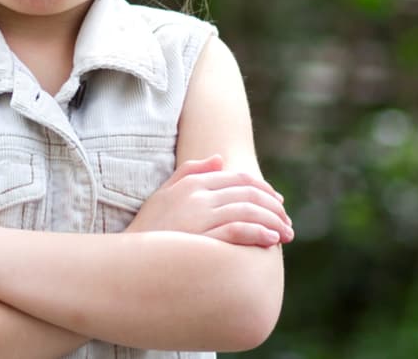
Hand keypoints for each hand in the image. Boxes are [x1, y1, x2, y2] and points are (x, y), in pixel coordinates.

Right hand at [126, 155, 293, 246]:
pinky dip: (259, 233)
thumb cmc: (149, 228)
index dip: (264, 190)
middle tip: (288, 221)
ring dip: (273, 222)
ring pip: (249, 211)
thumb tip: (219, 158)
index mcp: (192, 183)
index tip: (278, 203)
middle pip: (249, 193)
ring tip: (286, 234)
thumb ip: (190, 172)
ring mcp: (200, 216)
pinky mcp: (203, 238)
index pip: (239, 179)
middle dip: (274, 207)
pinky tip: (271, 241)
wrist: (130, 259)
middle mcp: (198, 195)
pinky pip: (239, 231)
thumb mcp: (164, 194)